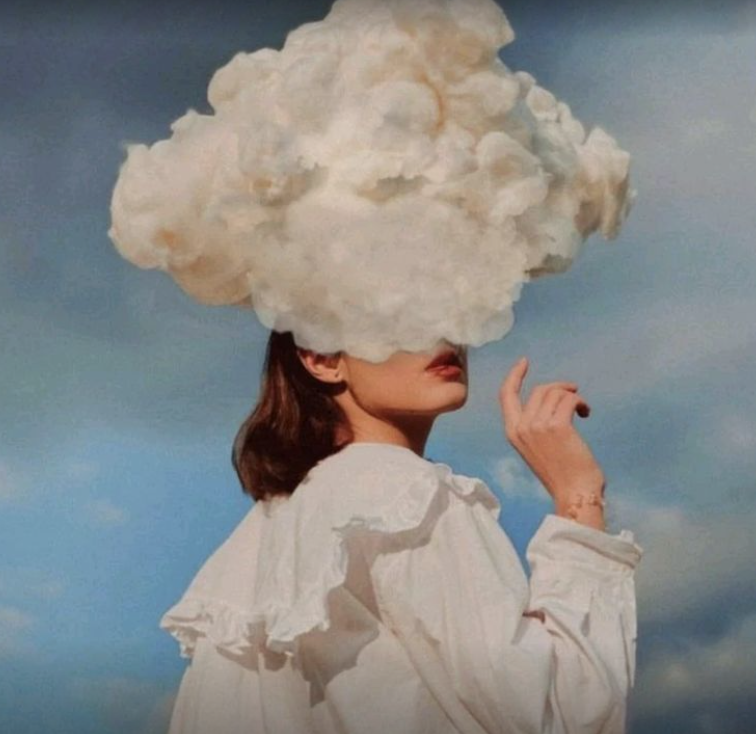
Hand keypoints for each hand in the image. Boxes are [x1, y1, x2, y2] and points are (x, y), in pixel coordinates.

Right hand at [498, 356, 604, 505]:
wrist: (573, 493)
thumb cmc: (561, 474)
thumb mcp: (536, 447)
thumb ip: (535, 425)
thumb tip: (551, 399)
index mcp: (512, 432)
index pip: (506, 395)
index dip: (514, 376)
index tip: (524, 362)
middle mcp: (522, 427)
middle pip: (540, 390)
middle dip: (560, 387)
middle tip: (575, 395)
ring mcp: (538, 426)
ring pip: (556, 393)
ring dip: (573, 396)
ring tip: (582, 410)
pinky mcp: (558, 426)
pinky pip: (569, 400)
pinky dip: (580, 402)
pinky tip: (586, 413)